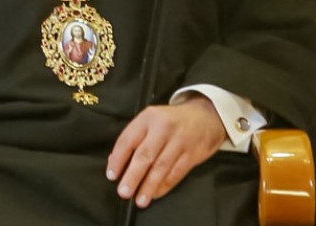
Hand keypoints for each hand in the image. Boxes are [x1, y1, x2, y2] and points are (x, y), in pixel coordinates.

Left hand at [106, 96, 227, 207]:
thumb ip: (135, 138)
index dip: (118, 159)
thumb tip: (116, 161)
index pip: (128, 139)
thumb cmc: (171, 121)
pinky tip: (155, 193)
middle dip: (132, 176)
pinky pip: (175, 173)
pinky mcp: (191, 154)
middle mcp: (163, 127)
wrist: (204, 117)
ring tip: (139, 199)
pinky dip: (164, 186)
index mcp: (148, 117)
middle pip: (144, 155)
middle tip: (123, 191)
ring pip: (161, 167)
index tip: (112, 175)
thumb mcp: (151, 120)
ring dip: (148, 186)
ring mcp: (179, 141)